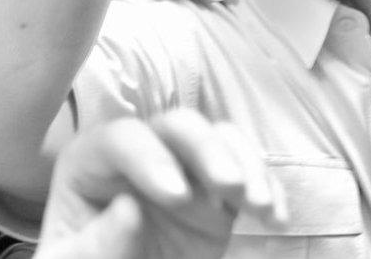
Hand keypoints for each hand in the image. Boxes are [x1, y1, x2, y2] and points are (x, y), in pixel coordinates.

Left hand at [34, 110, 283, 258]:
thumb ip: (94, 245)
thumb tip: (128, 207)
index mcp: (94, 162)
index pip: (123, 139)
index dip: (151, 158)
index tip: (178, 197)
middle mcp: (144, 154)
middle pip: (181, 126)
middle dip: (211, 150)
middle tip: (233, 187)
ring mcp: (186, 169)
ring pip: (223, 139)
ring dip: (249, 166)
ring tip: (262, 208)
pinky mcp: (220, 192)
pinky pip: (251, 172)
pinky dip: (270, 190)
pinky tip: (276, 219)